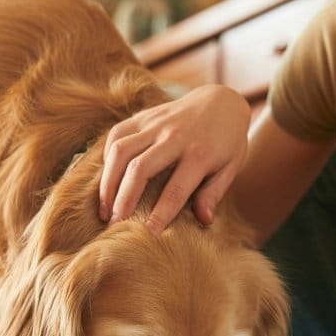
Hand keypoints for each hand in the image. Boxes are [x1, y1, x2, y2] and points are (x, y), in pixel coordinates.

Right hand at [99, 84, 250, 233]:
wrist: (221, 101)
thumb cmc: (227, 142)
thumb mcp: (231, 167)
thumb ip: (214, 193)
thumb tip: (204, 220)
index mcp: (200, 153)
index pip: (176, 190)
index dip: (161, 214)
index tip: (148, 234)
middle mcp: (174, 136)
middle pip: (140, 169)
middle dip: (124, 199)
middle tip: (115, 224)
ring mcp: (156, 123)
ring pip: (121, 151)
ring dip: (108, 183)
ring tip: (104, 209)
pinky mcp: (143, 116)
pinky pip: (116, 135)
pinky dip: (106, 159)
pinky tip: (106, 182)